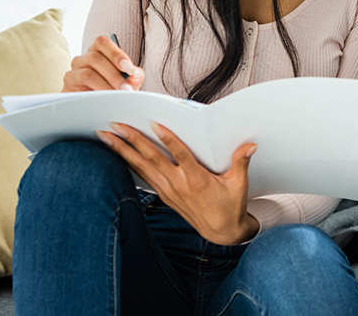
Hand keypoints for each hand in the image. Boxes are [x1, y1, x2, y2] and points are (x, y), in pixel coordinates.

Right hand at [63, 34, 144, 91]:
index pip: (102, 42)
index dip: (116, 54)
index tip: (129, 69)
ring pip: (88, 73)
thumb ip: (134, 75)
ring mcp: (72, 72)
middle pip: (95, 57)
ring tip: (117, 96)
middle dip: (114, 75)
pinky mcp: (67, 87)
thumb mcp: (129, 82)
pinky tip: (105, 99)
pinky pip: (80, 86)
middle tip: (126, 89)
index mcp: (97, 52)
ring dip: (106, 85)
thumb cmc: (115, 91)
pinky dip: (96, 91)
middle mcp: (82, 59)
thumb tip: (135, 73)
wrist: (100, 110)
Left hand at [96, 122, 259, 244]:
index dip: (168, 140)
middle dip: (132, 141)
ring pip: (142, 167)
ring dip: (123, 151)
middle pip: (152, 159)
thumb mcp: (239, 184)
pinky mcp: (165, 195)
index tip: (155, 125)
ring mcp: (169, 190)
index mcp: (198, 179)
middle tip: (115, 125)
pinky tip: (119, 155)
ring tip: (106, 137)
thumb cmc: (231, 206)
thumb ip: (241, 162)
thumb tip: (250, 145)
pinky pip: (144, 177)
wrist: (222, 232)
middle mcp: (179, 184)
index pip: (180, 155)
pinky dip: (130, 164)